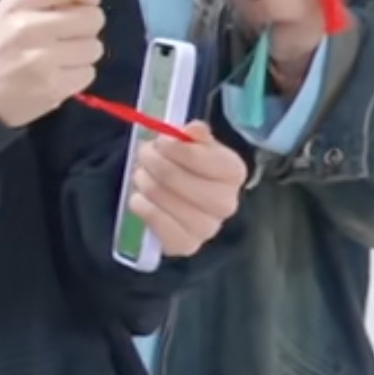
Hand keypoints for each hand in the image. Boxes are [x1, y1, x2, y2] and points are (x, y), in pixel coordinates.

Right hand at [0, 0, 106, 128]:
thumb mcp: (8, 11)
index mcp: (19, 3)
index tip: (85, 2)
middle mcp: (31, 28)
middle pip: (93, 18)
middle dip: (86, 27)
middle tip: (68, 35)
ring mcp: (43, 59)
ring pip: (94, 47)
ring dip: (82, 53)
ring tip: (59, 58)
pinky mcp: (53, 87)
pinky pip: (89, 73)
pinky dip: (77, 75)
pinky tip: (57, 76)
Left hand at [128, 135, 246, 256]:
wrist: (176, 199)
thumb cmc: (183, 165)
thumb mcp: (190, 144)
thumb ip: (194, 135)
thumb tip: (193, 130)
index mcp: (232, 171)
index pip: (202, 156)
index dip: (174, 146)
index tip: (162, 140)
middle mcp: (226, 203)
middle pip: (174, 176)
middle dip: (153, 161)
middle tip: (145, 154)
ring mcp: (207, 228)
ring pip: (160, 195)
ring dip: (144, 180)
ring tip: (143, 175)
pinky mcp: (185, 244)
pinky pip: (153, 219)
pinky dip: (141, 205)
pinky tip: (143, 199)